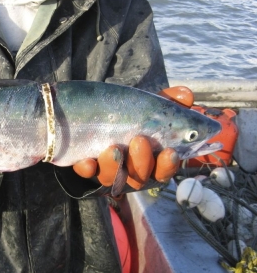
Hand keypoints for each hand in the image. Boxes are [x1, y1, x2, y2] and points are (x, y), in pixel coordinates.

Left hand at [73, 86, 193, 193]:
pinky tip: (87, 162)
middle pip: (138, 177)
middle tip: (139, 141)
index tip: (170, 152)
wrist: (94, 120)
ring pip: (112, 177)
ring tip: (114, 148)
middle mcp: (130, 172)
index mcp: (151, 163)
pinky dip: (87, 169)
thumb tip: (186, 94)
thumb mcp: (149, 109)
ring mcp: (107, 171)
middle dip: (140, 162)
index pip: (163, 172)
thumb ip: (168, 103)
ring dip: (114, 165)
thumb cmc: (130, 119)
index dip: (167, 165)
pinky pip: (86, 173)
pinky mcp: (87, 168)